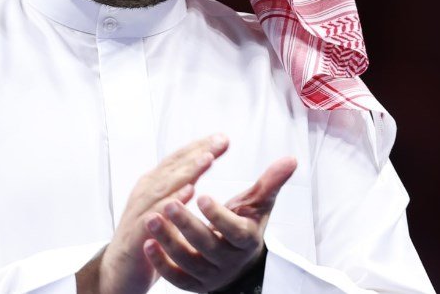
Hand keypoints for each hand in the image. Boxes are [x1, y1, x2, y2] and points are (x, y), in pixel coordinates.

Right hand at [77, 134, 229, 293]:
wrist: (119, 272)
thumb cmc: (145, 238)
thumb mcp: (164, 209)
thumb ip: (180, 188)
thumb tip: (201, 167)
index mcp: (153, 185)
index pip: (178, 161)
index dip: (199, 148)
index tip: (223, 138)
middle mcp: (146, 193)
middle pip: (174, 167)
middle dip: (197, 152)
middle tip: (220, 141)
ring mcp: (140, 211)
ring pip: (165, 186)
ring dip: (187, 171)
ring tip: (207, 159)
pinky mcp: (137, 234)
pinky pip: (156, 215)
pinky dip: (171, 202)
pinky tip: (188, 194)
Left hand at [142, 155, 296, 291]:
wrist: (239, 261)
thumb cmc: (246, 224)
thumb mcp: (258, 204)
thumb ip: (271, 182)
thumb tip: (292, 159)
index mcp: (247, 240)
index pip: (235, 231)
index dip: (219, 216)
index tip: (202, 196)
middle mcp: (229, 261)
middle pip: (208, 246)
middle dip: (187, 225)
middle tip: (169, 204)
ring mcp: (210, 275)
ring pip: (188, 262)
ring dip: (168, 241)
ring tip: (151, 219)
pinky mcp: (193, 284)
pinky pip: (176, 278)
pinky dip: (160, 264)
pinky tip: (147, 243)